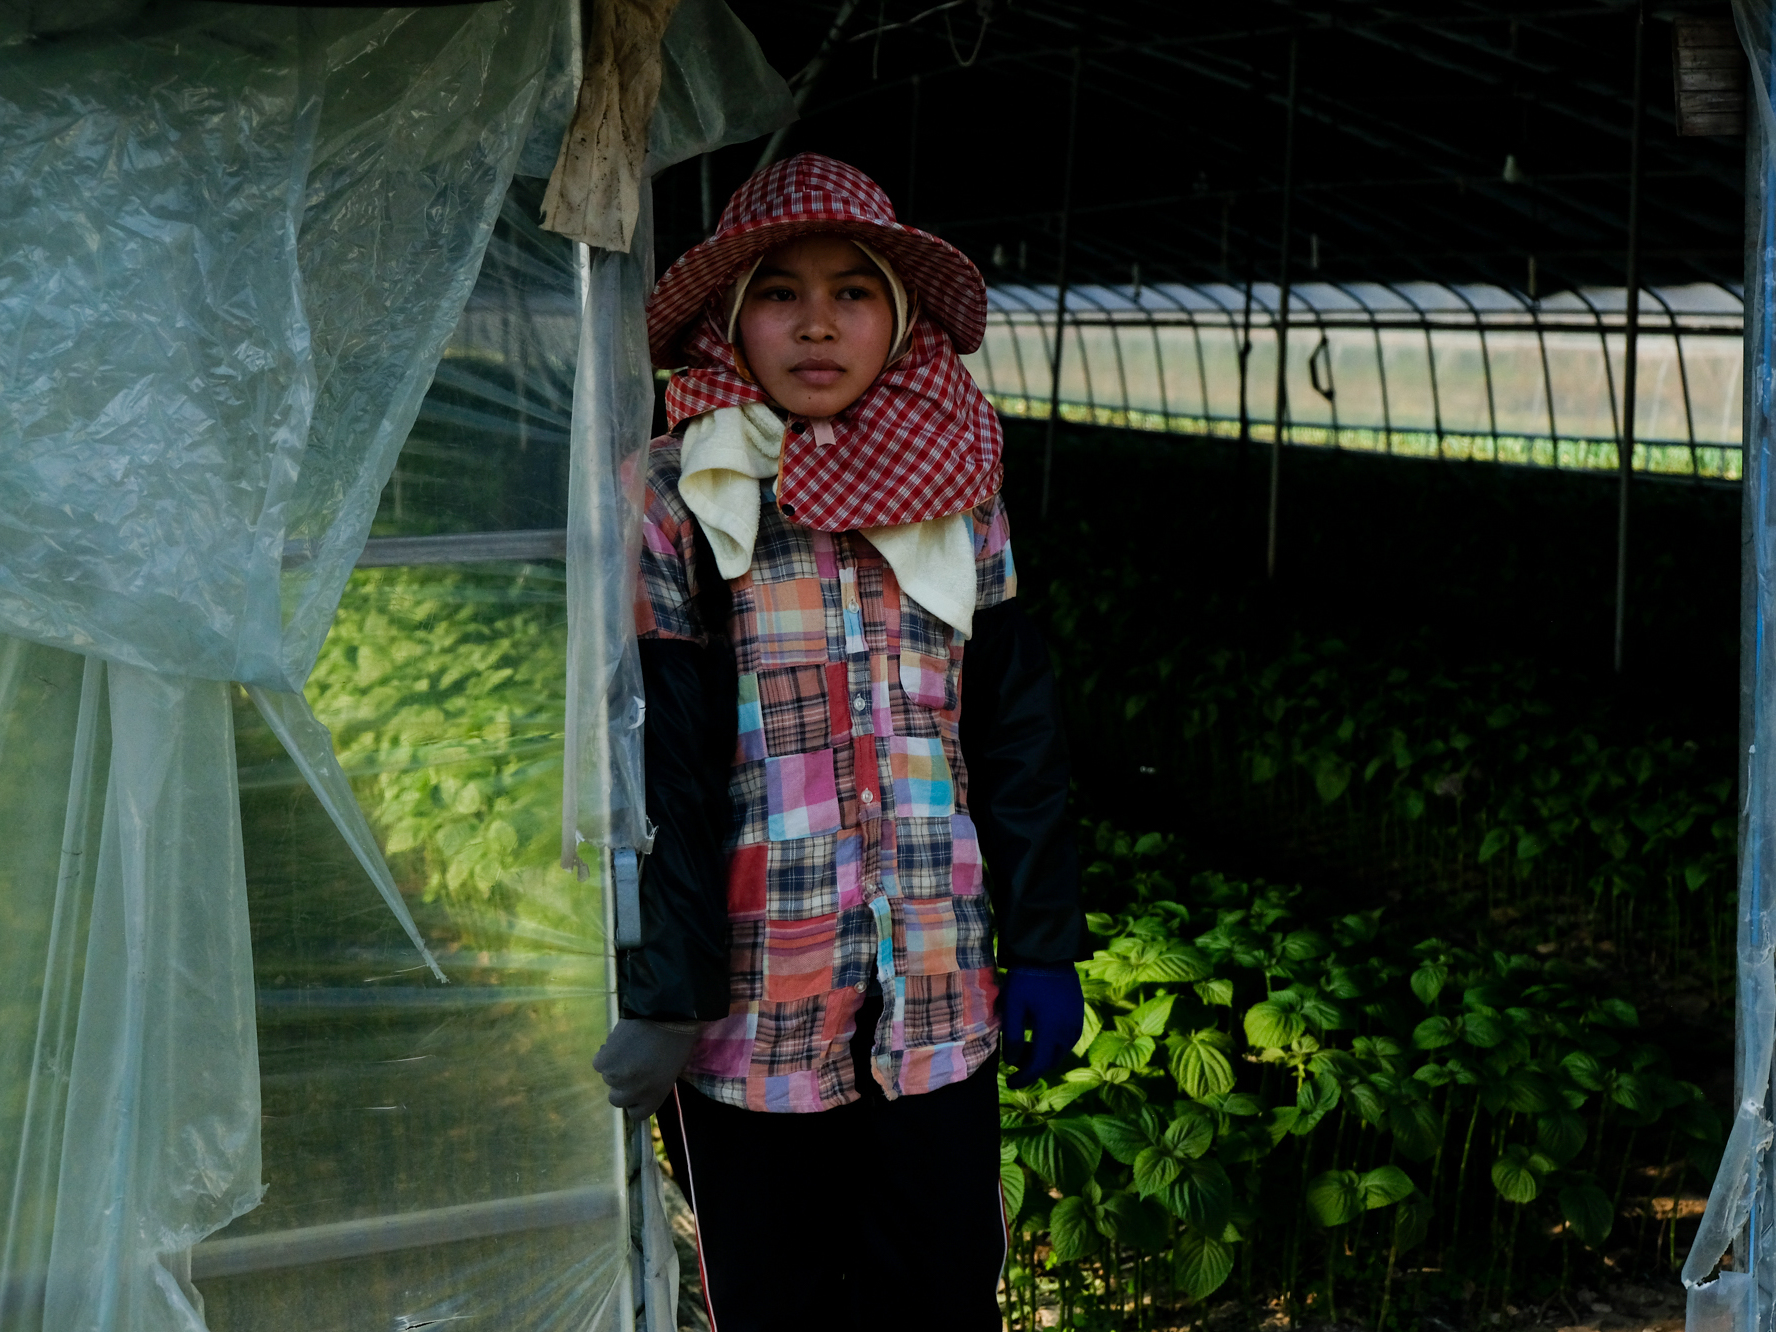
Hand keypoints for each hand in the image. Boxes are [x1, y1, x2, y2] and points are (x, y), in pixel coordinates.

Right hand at [593, 1018, 703, 1119]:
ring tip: (629, 1049)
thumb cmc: (677, 1041)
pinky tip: (620, 1042)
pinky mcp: (604, 1060)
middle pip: (616, 1099)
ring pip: (607, 1078)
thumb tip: (639, 1087)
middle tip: (631, 1066)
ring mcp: (616, 1077)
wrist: (666, 1013)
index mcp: (654, 1097)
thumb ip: (653, 1086)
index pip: (636, 1114)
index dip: (635, 1100)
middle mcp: (633, 1092)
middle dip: (622, 1085)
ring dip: (614, 1066)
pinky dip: (606, 1053)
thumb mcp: (670, 1072)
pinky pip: (599, 1062)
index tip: (637, 1088)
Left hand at [1000, 964, 1084, 1089]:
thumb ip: (1010, 1036)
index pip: (1037, 1065)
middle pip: (1051, 1061)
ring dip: (1044, 1055)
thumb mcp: (1012, 1006)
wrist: (1049, 953)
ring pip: (1061, 1051)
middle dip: (1032, 1066)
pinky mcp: (1078, 1012)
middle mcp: (1067, 1030)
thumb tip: (1012, 1062)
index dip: (1024, 1078)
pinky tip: (1041, 1033)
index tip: (1011, 1083)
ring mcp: (1076, 1021)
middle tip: (1015, 1061)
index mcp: (1050, 1030)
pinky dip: (1054, 1044)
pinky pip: (1068, 1038)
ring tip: (1026, 1045)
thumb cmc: (1026, 978)